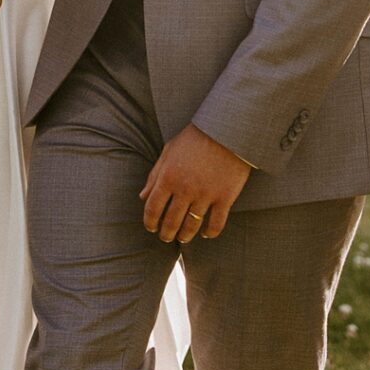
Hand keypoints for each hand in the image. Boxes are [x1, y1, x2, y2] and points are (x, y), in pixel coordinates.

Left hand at [141, 124, 251, 242]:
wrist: (226, 130)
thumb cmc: (194, 139)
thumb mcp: (169, 152)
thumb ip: (154, 175)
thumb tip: (142, 197)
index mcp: (168, 177)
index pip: (152, 208)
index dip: (150, 222)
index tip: (151, 228)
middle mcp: (185, 189)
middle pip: (171, 221)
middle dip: (166, 233)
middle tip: (166, 237)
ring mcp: (206, 195)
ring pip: (192, 225)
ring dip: (185, 236)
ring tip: (183, 239)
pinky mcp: (225, 197)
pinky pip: (216, 223)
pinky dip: (210, 232)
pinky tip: (205, 234)